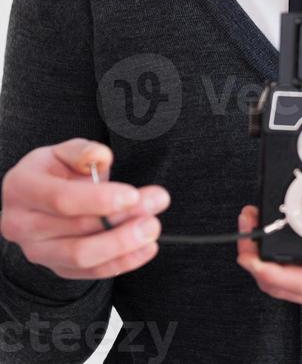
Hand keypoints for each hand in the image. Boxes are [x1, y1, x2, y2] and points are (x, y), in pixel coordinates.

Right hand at [0, 138, 170, 278]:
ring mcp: (37, 251)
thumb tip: (101, 158)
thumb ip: (83, 152)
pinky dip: (122, 263)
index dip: (99, 199)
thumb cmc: (55, 171)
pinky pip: (90, 273)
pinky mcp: (56, 268)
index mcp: (22, 188)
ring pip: (83, 257)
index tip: (132, 195)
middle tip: (156, 204)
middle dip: (122, 219)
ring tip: (153, 227)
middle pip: (77, 230)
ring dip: (124, 245)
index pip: (61, 199)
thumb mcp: (64, 151)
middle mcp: (22, 224)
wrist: (42, 197)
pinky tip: (146, 248)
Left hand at [236, 188, 301, 318]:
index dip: (278, 272)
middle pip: (289, 290)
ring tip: (250, 228)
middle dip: (258, 263)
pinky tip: (265, 241)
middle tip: (245, 230)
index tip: (256, 256)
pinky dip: (272, 265)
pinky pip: (291, 285)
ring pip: (285, 290)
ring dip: (261, 263)